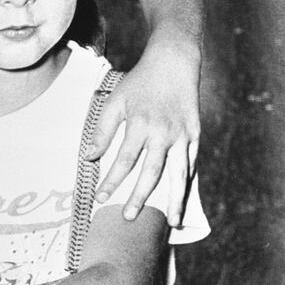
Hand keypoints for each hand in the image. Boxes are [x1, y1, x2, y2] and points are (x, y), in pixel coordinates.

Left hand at [86, 44, 199, 226]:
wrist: (173, 62)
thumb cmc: (140, 82)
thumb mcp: (116, 100)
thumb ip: (103, 130)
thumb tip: (90, 157)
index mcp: (140, 124)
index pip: (124, 160)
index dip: (111, 181)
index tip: (100, 198)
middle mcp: (162, 132)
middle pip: (151, 173)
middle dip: (139, 198)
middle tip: (129, 218)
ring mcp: (181, 135)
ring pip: (178, 174)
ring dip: (175, 200)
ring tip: (172, 222)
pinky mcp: (195, 134)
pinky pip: (191, 163)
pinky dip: (187, 182)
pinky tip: (183, 197)